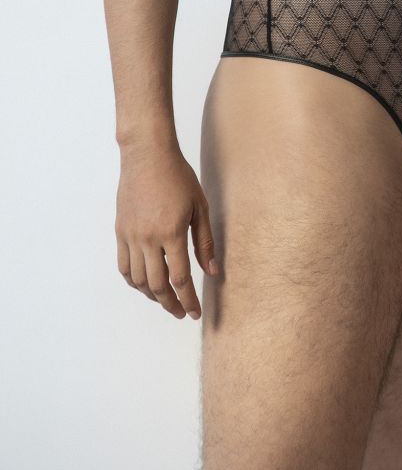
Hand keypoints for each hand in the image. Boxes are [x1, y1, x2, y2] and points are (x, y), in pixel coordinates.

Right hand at [115, 141, 217, 319]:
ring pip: (138, 280)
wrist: (147, 155)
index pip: (180, 279)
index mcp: (172, 232)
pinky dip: (134, 282)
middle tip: (181, 313)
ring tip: (166, 300)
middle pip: (157, 285)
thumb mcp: (200, 206)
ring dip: (152, 296)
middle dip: (171, 304)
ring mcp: (131, 236)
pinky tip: (145, 284)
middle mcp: (148, 238)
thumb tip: (212, 272)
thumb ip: (205, 241)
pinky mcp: (120, 231)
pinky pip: (124, 266)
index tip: (195, 313)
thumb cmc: (178, 176)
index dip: (188, 300)